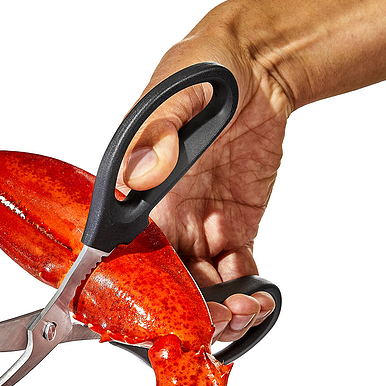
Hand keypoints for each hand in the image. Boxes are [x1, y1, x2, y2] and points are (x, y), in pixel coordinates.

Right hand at [118, 8, 291, 342]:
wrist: (256, 64)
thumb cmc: (205, 68)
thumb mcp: (178, 91)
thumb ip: (158, 132)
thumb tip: (139, 173)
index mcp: (136, 190)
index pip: (123, 253)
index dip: (137, 291)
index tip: (162, 313)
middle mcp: (162, 215)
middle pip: (163, 282)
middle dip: (186, 312)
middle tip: (217, 321)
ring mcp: (197, 223)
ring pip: (199, 286)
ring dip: (220, 309)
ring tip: (248, 309)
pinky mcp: (232, 226)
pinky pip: (234, 270)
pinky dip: (247, 291)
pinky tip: (262, 295)